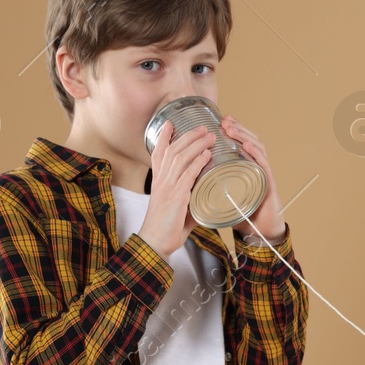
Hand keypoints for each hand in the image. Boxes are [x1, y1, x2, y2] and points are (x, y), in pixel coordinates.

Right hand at [136, 118, 213, 257]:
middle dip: (188, 136)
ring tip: (209, 135)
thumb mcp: (178, 206)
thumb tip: (204, 192)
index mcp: (159, 181)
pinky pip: (188, 174)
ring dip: (196, 144)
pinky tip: (207, 154)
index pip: (158, 153)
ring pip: (180, 158)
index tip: (170, 123)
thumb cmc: (167, 226)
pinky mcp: (176, 196)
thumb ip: (189, 195)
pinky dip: (198, 162)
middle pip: (172, 150)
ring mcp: (167, 187)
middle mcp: (161, 180)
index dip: (163, 137)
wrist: (156, 241)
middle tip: (202, 126)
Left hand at [219, 115, 284, 241]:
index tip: (219, 120)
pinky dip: (255, 153)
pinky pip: (263, 165)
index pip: (240, 144)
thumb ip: (211, 185)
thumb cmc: (242, 215)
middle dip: (237, 128)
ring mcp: (263, 175)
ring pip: (257, 148)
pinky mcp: (269, 184)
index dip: (231, 131)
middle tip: (225, 120)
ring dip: (244, 136)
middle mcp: (256, 168)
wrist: (259, 233)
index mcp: (245, 169)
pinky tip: (246, 145)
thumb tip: (190, 178)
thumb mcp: (223, 196)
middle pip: (249, 141)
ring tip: (231, 128)